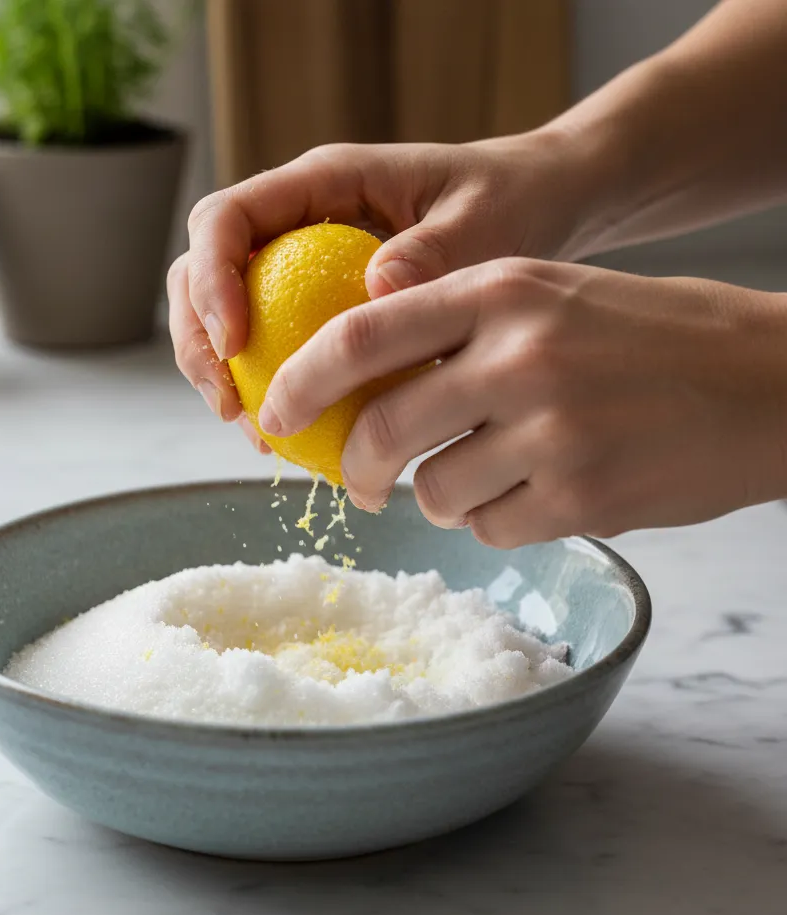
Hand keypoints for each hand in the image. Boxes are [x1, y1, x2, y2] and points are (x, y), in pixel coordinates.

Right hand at [168, 132, 593, 440]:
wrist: (530, 208)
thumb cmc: (509, 201)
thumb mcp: (484, 222)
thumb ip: (434, 250)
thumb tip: (377, 290)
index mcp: (322, 182)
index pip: (225, 218)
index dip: (209, 279)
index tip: (234, 342)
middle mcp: (296, 220)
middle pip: (199, 270)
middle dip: (197, 339)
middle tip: (230, 405)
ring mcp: (299, 263)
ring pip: (221, 314)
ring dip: (221, 374)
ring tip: (255, 432)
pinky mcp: (315, 303)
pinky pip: (268, 344)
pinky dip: (264, 389)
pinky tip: (287, 436)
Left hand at [256, 258, 786, 546]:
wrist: (769, 380)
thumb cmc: (648, 336)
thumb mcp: (548, 296)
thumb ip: (455, 327)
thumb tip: (359, 384)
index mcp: (501, 289)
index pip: (360, 334)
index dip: (301, 381)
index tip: (273, 412)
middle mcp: (518, 355)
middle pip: (381, 430)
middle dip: (352, 468)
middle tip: (353, 482)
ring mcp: (550, 429)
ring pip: (433, 493)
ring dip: (442, 496)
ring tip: (488, 476)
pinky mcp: (580, 496)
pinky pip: (488, 529)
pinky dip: (495, 521)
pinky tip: (540, 494)